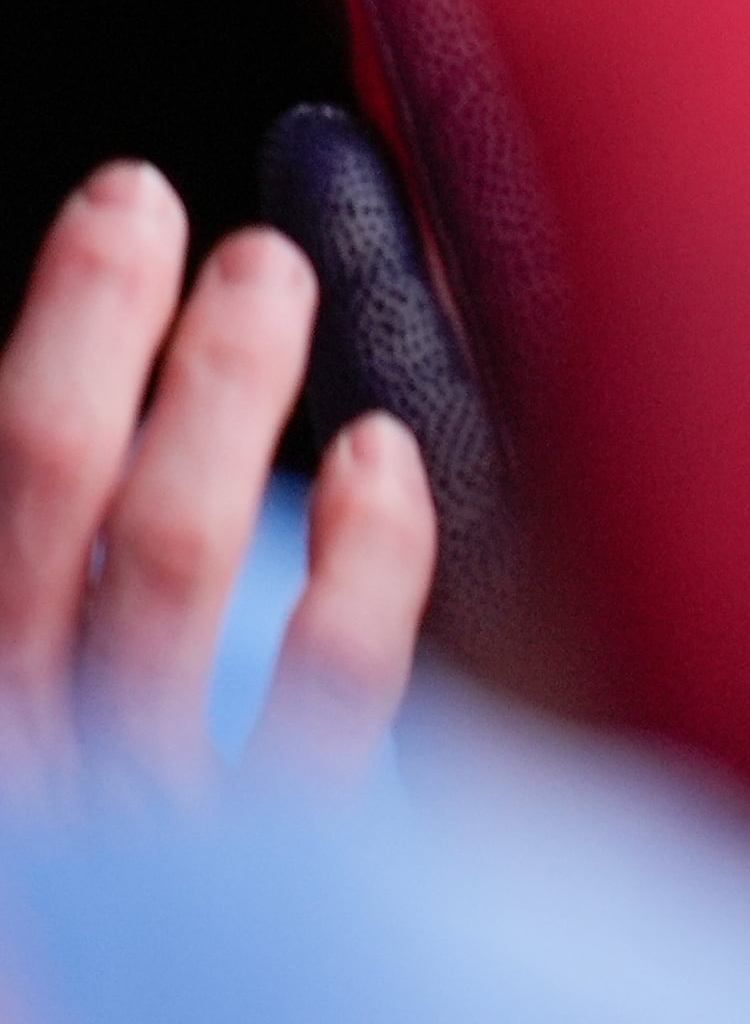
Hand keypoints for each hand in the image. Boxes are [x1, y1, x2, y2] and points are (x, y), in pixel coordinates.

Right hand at [0, 162, 433, 802]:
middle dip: (89, 327)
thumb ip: (69, 578)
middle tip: (145, 199)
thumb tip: (111, 410)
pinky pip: (322, 700)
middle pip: (40, 492)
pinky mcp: (260, 878)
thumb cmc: (102, 863)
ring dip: (220, 390)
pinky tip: (384, 456)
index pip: (7, 486)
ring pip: (170, 563)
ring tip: (267, 270)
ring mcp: (133, 818)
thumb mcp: (67, 704)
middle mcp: (26, 749)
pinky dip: (355, 563)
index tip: (111, 208)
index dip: (57, 337)